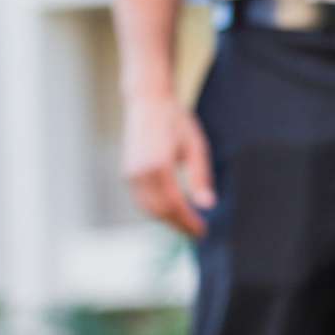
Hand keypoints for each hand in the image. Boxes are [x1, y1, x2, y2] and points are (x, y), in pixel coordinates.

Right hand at [122, 93, 215, 238]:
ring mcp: (130, 174)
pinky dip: (155, 210)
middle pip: (160, 211)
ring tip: (186, 224)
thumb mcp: (196, 146)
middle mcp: (141, 172)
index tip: (203, 232)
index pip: (175, 205)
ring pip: (148, 209)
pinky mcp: (126, 173)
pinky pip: (140, 200)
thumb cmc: (176, 121)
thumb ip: (200, 177)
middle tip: (197, 232)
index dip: (189, 222)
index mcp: (160, 166)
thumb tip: (207, 205)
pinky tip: (170, 210)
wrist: (148, 102)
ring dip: (166, 220)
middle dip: (179, 226)